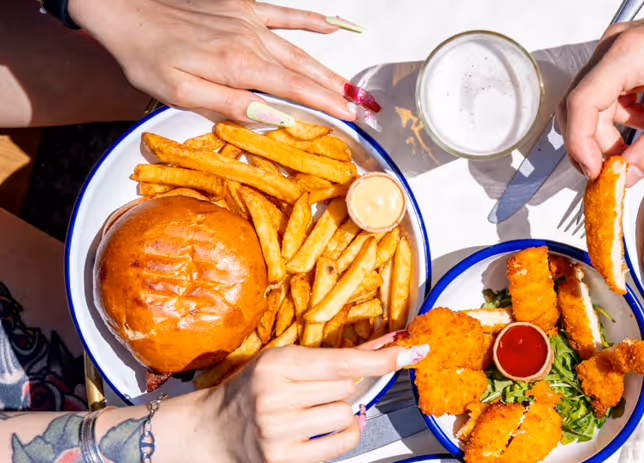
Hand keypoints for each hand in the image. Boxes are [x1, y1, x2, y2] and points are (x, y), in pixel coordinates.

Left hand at [68, 0, 366, 121]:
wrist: (124, 9)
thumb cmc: (147, 57)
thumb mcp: (179, 93)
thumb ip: (227, 105)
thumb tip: (269, 115)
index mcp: (238, 67)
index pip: (294, 89)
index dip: (326, 105)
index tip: (352, 118)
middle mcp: (250, 41)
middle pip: (304, 71)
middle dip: (337, 92)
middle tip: (365, 111)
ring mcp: (247, 21)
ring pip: (298, 49)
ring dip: (329, 70)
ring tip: (354, 89)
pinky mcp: (240, 8)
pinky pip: (283, 14)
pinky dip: (309, 21)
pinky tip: (332, 28)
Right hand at [200, 337, 426, 462]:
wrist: (215, 428)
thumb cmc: (255, 389)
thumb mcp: (286, 361)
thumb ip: (335, 356)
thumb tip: (390, 345)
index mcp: (276, 363)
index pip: (344, 362)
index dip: (382, 358)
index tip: (412, 351)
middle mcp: (275, 395)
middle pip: (347, 388)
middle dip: (341, 388)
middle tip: (313, 391)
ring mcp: (278, 430)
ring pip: (345, 414)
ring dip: (340, 412)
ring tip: (310, 412)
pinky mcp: (284, 459)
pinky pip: (342, 443)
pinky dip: (344, 434)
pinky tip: (323, 430)